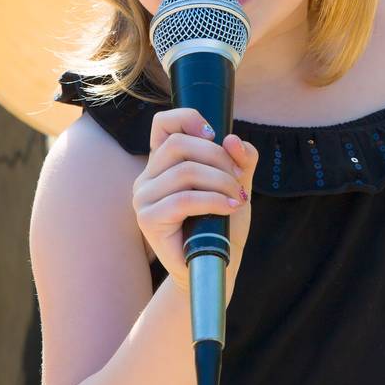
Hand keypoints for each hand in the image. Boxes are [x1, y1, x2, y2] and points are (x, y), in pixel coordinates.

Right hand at [132, 107, 257, 292]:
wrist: (215, 265)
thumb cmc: (222, 224)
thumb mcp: (236, 184)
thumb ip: (240, 160)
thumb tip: (233, 139)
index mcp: (164, 163)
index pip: (163, 124)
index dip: (189, 119)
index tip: (215, 136)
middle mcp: (147, 176)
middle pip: (179, 145)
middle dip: (218, 157)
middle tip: (240, 179)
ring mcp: (143, 198)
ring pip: (185, 171)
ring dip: (221, 181)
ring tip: (238, 197)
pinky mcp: (147, 220)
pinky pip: (183, 199)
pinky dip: (214, 200)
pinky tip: (230, 207)